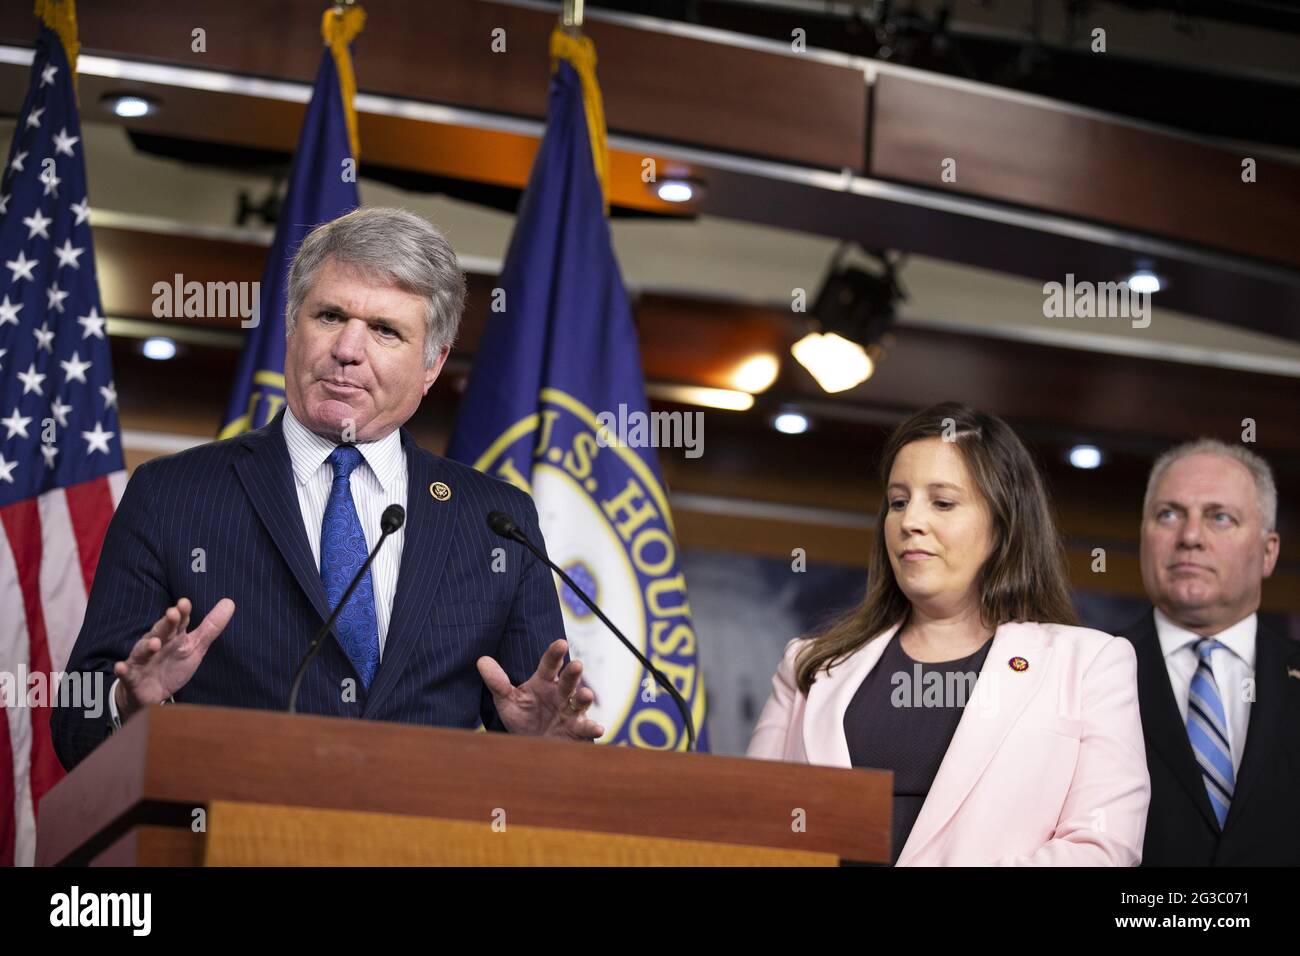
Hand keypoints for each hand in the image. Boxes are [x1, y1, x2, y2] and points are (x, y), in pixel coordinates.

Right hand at [113, 597, 233, 720]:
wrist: (151, 693)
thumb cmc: (173, 664)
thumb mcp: (195, 646)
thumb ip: (210, 627)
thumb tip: (230, 602)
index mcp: (172, 636)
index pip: (178, 622)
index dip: (181, 613)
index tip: (185, 603)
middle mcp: (156, 644)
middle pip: (161, 631)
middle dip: (166, 623)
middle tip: (173, 613)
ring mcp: (143, 660)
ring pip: (143, 651)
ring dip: (147, 646)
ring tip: (154, 643)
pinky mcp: (132, 678)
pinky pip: (126, 673)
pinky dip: (123, 670)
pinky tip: (121, 666)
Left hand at [477, 639, 603, 740]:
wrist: (533, 746)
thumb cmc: (523, 718)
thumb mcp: (508, 701)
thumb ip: (497, 682)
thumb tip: (481, 660)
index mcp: (544, 682)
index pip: (550, 664)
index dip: (555, 654)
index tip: (561, 643)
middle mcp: (561, 693)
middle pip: (568, 679)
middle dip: (573, 673)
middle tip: (577, 665)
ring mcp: (571, 711)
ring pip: (580, 701)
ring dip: (584, 697)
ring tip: (587, 695)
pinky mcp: (577, 730)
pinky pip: (587, 728)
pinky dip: (593, 728)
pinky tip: (599, 728)